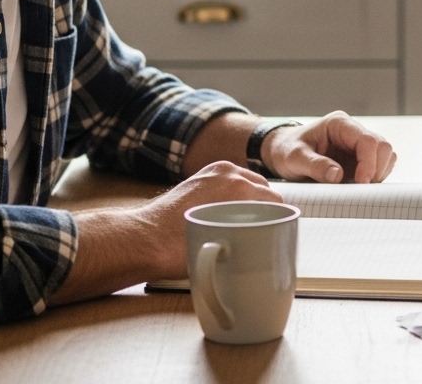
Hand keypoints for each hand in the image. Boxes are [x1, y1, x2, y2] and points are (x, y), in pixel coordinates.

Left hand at [139, 160, 281, 279]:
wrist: (142, 240)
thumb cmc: (178, 249)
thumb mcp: (226, 248)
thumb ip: (251, 240)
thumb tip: (265, 248)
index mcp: (239, 188)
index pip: (276, 200)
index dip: (280, 219)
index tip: (278, 234)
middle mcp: (228, 173)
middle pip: (263, 189)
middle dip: (265, 208)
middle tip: (262, 232)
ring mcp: (212, 172)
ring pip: (246, 184)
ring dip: (250, 201)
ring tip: (245, 225)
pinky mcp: (200, 177)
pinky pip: (229, 183)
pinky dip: (233, 196)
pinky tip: (227, 215)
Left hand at [261, 111, 396, 183]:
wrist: (281, 152)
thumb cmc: (286, 151)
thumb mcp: (294, 158)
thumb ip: (315, 165)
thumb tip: (337, 175)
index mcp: (339, 124)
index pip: (368, 140)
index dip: (369, 163)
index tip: (361, 183)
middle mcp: (353, 131)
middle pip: (382, 147)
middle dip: (376, 169)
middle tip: (358, 188)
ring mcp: (358, 144)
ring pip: (385, 156)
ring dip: (377, 174)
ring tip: (355, 187)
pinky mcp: (360, 157)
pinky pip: (380, 165)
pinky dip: (374, 177)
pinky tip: (355, 185)